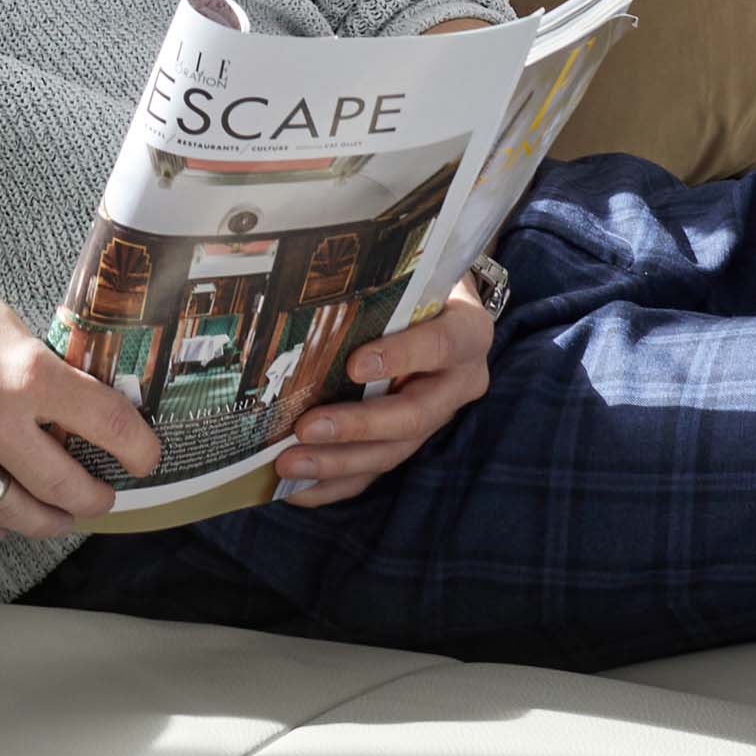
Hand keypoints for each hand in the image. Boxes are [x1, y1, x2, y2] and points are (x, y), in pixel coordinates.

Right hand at [0, 238, 163, 545]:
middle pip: (68, 489)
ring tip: (56, 516)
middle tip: (101, 496)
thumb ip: (39, 368)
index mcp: (26, 372)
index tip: (146, 458)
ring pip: (17, 517)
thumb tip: (73, 403)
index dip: (139, 450)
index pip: (109, 425)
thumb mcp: (4, 320)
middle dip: (95, 498)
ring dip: (48, 522)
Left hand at [273, 272, 492, 507]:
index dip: (403, 357)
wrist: (441, 304)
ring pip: (393, 452)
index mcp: (467, 332)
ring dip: (338, 463)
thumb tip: (321, 263)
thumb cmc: (417, 280)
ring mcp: (436, 416)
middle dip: (357, 427)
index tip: (355, 365)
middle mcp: (459, 382)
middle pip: (413, 415)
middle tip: (304, 429)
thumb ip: (384, 274)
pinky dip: (336, 484)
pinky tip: (296, 492)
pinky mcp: (410, 440)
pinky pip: (376, 470)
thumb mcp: (414, 269)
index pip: (443, 345)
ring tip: (288, 464)